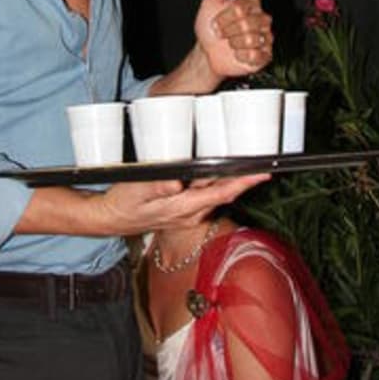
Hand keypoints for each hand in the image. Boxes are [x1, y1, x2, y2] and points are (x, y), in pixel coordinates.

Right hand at [94, 173, 270, 235]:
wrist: (113, 218)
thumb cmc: (124, 203)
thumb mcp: (135, 190)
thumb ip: (156, 185)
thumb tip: (177, 181)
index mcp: (184, 208)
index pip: (221, 193)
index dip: (243, 183)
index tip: (262, 173)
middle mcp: (192, 213)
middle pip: (225, 193)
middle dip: (245, 179)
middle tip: (265, 161)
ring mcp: (190, 213)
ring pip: (218, 195)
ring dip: (234, 181)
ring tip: (250, 162)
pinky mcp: (186, 209)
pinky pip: (209, 196)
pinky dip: (220, 184)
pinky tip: (223, 170)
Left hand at [194, 0, 272, 79]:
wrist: (207, 52)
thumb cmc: (209, 26)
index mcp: (252, 4)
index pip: (241, 8)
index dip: (224, 17)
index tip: (215, 22)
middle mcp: (262, 19)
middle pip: (247, 24)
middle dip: (228, 31)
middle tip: (220, 35)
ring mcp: (266, 38)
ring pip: (252, 40)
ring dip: (234, 44)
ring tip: (229, 44)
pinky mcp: (265, 56)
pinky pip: (256, 56)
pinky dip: (241, 57)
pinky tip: (237, 55)